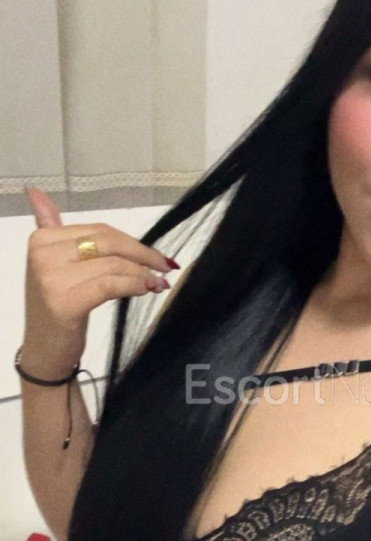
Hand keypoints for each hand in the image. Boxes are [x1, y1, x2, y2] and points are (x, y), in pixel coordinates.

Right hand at [21, 186, 175, 374]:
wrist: (45, 350)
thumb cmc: (57, 306)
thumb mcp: (53, 263)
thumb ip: (50, 226)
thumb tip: (35, 190)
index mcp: (41, 239)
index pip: (99, 231)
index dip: (131, 241)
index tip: (155, 255)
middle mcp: (42, 254)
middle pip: (108, 243)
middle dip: (142, 254)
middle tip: (165, 266)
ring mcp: (51, 278)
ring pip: (113, 265)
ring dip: (143, 273)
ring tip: (159, 282)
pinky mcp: (64, 302)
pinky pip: (110, 284)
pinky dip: (134, 284)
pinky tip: (148, 288)